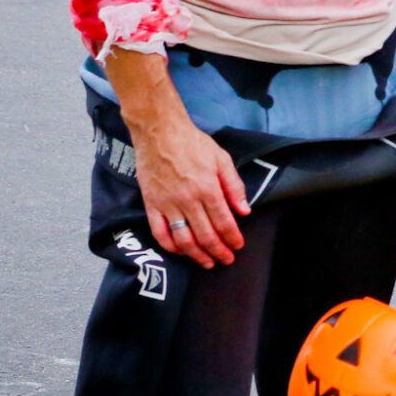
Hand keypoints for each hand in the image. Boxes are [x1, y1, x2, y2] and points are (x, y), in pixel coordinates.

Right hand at [130, 110, 249, 269]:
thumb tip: (245, 211)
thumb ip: (234, 186)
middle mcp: (188, 200)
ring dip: (196, 255)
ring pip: (183, 239)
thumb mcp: (222, 159)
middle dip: (218, 251)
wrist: (160, 133)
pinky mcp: (151, 205)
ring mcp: (167, 205)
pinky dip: (170, 247)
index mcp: (208, 188)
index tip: (238, 246)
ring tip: (207, 263)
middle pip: (205, 235)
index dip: (232, 238)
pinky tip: (181, 252)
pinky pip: (159, 233)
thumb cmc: (193, 143)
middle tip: (226, 260)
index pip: (224, 222)